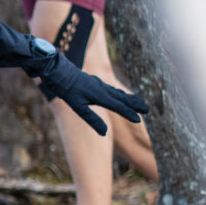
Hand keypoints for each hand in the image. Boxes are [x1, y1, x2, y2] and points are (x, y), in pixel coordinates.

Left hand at [30, 48, 149, 135]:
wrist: (58, 71)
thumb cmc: (66, 89)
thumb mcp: (77, 107)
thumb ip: (92, 119)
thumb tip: (104, 133)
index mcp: (99, 95)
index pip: (118, 106)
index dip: (129, 113)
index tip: (139, 119)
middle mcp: (102, 89)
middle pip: (122, 98)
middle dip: (135, 104)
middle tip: (147, 110)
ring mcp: (98, 85)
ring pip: (117, 93)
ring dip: (128, 99)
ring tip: (138, 103)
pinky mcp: (94, 82)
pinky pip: (110, 89)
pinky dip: (118, 93)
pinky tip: (118, 95)